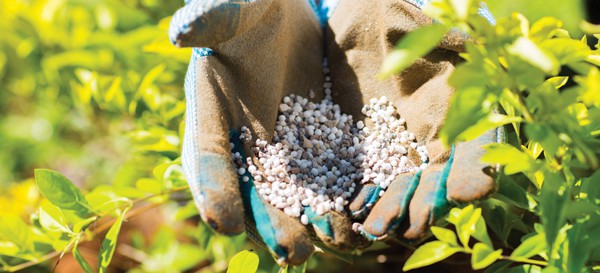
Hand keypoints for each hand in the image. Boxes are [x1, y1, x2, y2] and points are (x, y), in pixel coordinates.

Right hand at [169, 0, 366, 264]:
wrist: (288, 16)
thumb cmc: (252, 10)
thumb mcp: (235, 10)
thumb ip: (214, 19)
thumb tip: (182, 30)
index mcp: (213, 112)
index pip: (208, 154)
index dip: (214, 187)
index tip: (223, 220)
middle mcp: (245, 140)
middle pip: (255, 189)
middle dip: (272, 222)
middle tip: (292, 251)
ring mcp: (282, 147)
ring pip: (294, 192)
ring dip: (312, 220)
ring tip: (336, 242)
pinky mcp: (317, 142)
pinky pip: (327, 174)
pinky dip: (342, 196)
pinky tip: (363, 217)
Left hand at [323, 0, 498, 240]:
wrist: (353, 29)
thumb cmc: (392, 21)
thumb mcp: (417, 28)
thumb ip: (441, 45)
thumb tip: (469, 54)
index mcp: (458, 105)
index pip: (478, 145)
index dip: (476, 170)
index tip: (469, 192)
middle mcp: (433, 134)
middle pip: (437, 177)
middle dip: (427, 203)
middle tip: (413, 225)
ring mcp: (399, 146)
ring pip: (403, 186)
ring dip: (393, 209)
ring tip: (378, 228)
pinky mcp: (367, 151)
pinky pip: (367, 179)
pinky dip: (362, 196)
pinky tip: (353, 209)